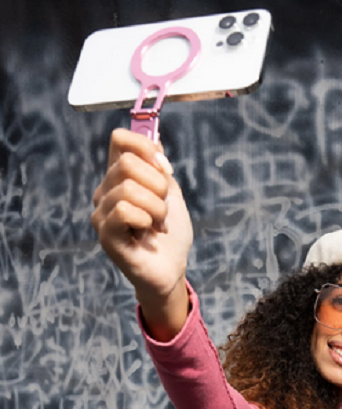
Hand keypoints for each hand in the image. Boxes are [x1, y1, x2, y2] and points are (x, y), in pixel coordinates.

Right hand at [92, 128, 193, 337]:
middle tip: (163, 209)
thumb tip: (154, 140)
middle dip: (158, 185)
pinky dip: (146, 219)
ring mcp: (102, 213)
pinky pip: (124, 210)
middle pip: (128, 163)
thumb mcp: (171, 193)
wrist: (173, 268)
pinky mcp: (106, 235)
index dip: (145, 148)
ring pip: (129, 189)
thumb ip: (160, 167)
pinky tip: (147, 232)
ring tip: (158, 224)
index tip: (164, 168)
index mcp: (120, 177)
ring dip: (156, 208)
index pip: (120, 140)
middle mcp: (105, 191)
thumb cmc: (170, 233)